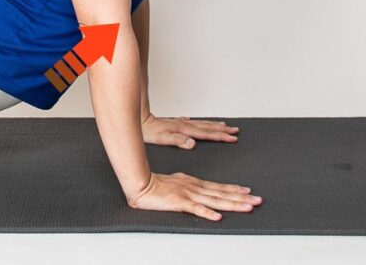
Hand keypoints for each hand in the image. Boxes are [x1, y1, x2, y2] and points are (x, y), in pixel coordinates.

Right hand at [127, 172, 262, 220]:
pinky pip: (195, 209)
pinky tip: (218, 218)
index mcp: (194, 183)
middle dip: (241, 198)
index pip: (219, 187)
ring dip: (232, 204)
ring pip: (214, 201)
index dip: (234, 190)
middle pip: (222, 194)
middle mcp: (194, 188)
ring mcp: (188, 194)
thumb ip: (188, 186)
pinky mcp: (179, 202)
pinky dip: (207, 213)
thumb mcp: (176, 182)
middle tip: (258, 200)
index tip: (248, 192)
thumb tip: (199, 191)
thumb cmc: (155, 184)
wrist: (140, 183)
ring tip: (247, 207)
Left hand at [141, 112, 239, 148]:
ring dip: (214, 125)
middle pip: (208, 127)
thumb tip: (192, 143)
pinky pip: (193, 123)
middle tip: (235, 131)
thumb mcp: (162, 138)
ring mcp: (181, 123)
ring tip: (225, 126)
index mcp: (184, 130)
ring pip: (202, 124)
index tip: (233, 138)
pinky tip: (201, 124)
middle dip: (223, 130)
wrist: (139, 121)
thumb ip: (178, 141)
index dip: (221, 136)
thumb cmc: (148, 131)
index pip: (206, 134)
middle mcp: (184, 125)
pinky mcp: (176, 123)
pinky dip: (201, 123)